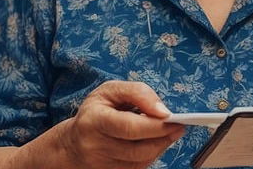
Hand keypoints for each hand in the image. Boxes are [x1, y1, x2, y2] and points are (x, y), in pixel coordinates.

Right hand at [58, 80, 185, 168]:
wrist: (73, 144)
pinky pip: (138, 168)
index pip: (129, 127)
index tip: (172, 118)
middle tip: (178, 126)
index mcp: (93, 121)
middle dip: (163, 137)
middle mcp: (95, 146)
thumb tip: (163, 112)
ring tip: (168, 133)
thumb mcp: (110, 91)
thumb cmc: (96, 112)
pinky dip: (151, 155)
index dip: (155, 125)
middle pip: (138, 149)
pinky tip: (153, 143)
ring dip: (160, 146)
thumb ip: (138, 93)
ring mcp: (102, 165)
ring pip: (142, 160)